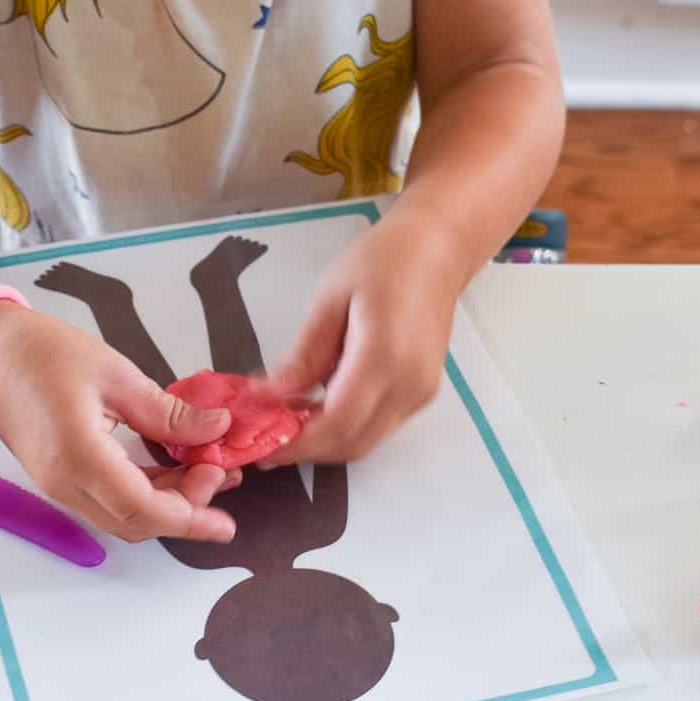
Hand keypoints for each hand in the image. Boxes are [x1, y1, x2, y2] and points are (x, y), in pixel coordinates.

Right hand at [0, 301, 240, 543]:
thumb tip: (217, 429)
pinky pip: (108, 501)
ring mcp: (58, 485)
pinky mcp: (58, 478)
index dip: (191, 517)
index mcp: (79, 457)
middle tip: (221, 473)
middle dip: (186, 510)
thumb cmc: (41, 352)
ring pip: (123, 516)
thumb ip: (169, 413)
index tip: (226, 517)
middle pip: (137, 522)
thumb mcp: (116, 375)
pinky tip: (174, 470)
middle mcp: (65, 483)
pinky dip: (145, 493)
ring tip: (207, 471)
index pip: (144, 509)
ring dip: (168, 504)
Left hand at [263, 213, 459, 464]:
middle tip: (268, 438)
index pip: (336, 423)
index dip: (297, 442)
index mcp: (384, 357)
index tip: (261, 444)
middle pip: (352, 444)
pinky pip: (380, 426)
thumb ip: (305, 354)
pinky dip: (347, 428)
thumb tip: (272, 396)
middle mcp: (409, 386)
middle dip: (307, 450)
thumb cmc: (382, 261)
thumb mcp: (330, 299)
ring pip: (366, 441)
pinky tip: (320, 407)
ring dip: (326, 441)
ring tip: (289, 422)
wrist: (438, 250)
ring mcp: (421, 393)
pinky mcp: (423, 394)